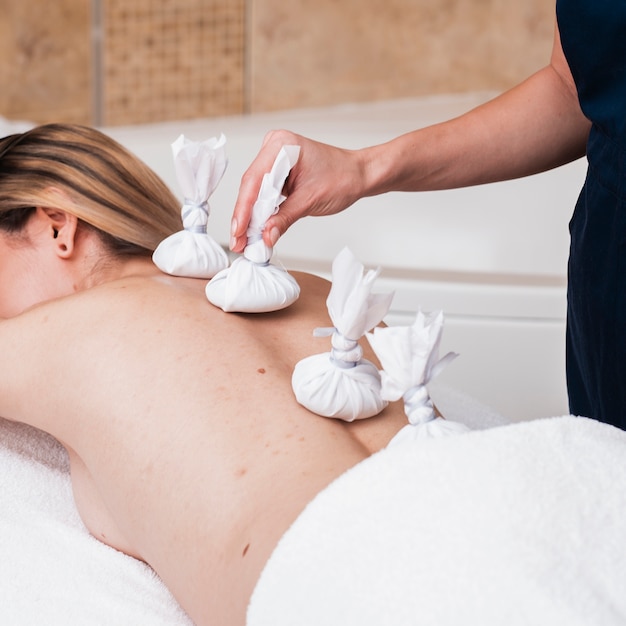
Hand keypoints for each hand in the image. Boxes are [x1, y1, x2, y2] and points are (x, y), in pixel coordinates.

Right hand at [230, 129, 363, 251]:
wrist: (358, 174)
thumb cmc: (342, 177)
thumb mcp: (311, 201)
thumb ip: (284, 219)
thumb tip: (265, 236)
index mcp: (282, 146)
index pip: (254, 180)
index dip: (244, 210)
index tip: (238, 232)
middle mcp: (274, 147)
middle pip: (251, 187)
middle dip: (245, 217)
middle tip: (239, 242)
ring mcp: (274, 158)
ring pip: (254, 192)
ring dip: (251, 217)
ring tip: (244, 240)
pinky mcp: (277, 171)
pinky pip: (263, 193)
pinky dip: (261, 212)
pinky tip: (255, 229)